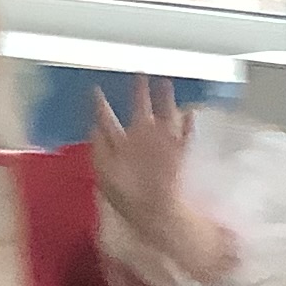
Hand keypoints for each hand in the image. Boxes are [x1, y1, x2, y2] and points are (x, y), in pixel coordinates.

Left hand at [91, 78, 191, 227]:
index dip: (101, 104)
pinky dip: (188, 125)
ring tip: (165, 82)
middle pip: (139, 110)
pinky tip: (190, 113)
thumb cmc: (127, 197)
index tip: (96, 89)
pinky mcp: (178, 153)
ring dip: (165, 99)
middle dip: (139, 91)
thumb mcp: (103, 170)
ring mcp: (160, 146)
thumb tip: (95, 123)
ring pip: (163, 116)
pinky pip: (186, 135)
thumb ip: (99, 145)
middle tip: (139, 72)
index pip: (108, 119)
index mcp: (120, 145)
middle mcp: (140, 142)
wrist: (153, 213)